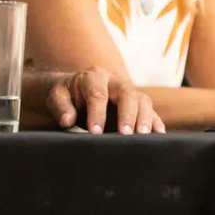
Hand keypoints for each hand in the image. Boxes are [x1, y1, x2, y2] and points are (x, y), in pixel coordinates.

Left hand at [42, 67, 164, 134]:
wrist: (75, 90)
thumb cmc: (66, 95)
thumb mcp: (56, 97)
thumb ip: (60, 107)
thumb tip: (67, 120)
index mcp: (93, 77)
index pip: (98, 94)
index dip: (98, 113)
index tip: (96, 132)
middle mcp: (114, 81)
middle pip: (127, 94)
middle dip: (128, 114)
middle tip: (126, 134)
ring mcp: (128, 91)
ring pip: (143, 100)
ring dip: (145, 118)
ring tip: (144, 137)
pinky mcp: (137, 104)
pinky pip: (151, 111)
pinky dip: (155, 123)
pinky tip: (158, 136)